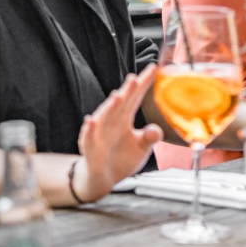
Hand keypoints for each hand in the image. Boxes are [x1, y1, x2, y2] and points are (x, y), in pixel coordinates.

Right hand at [74, 65, 161, 202]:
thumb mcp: (141, 148)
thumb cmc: (122, 159)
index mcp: (124, 118)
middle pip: (121, 103)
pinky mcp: (90, 148)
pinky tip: (91, 121)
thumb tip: (157, 130)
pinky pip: (88, 137)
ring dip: (110, 106)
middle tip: (135, 78)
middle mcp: (112, 122)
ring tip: (117, 95)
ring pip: (104, 117)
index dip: (144, 83)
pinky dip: (89, 129)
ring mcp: (99, 133)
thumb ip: (150, 138)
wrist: (103, 178)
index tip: (154, 68)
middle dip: (127, 91)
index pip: (135, 97)